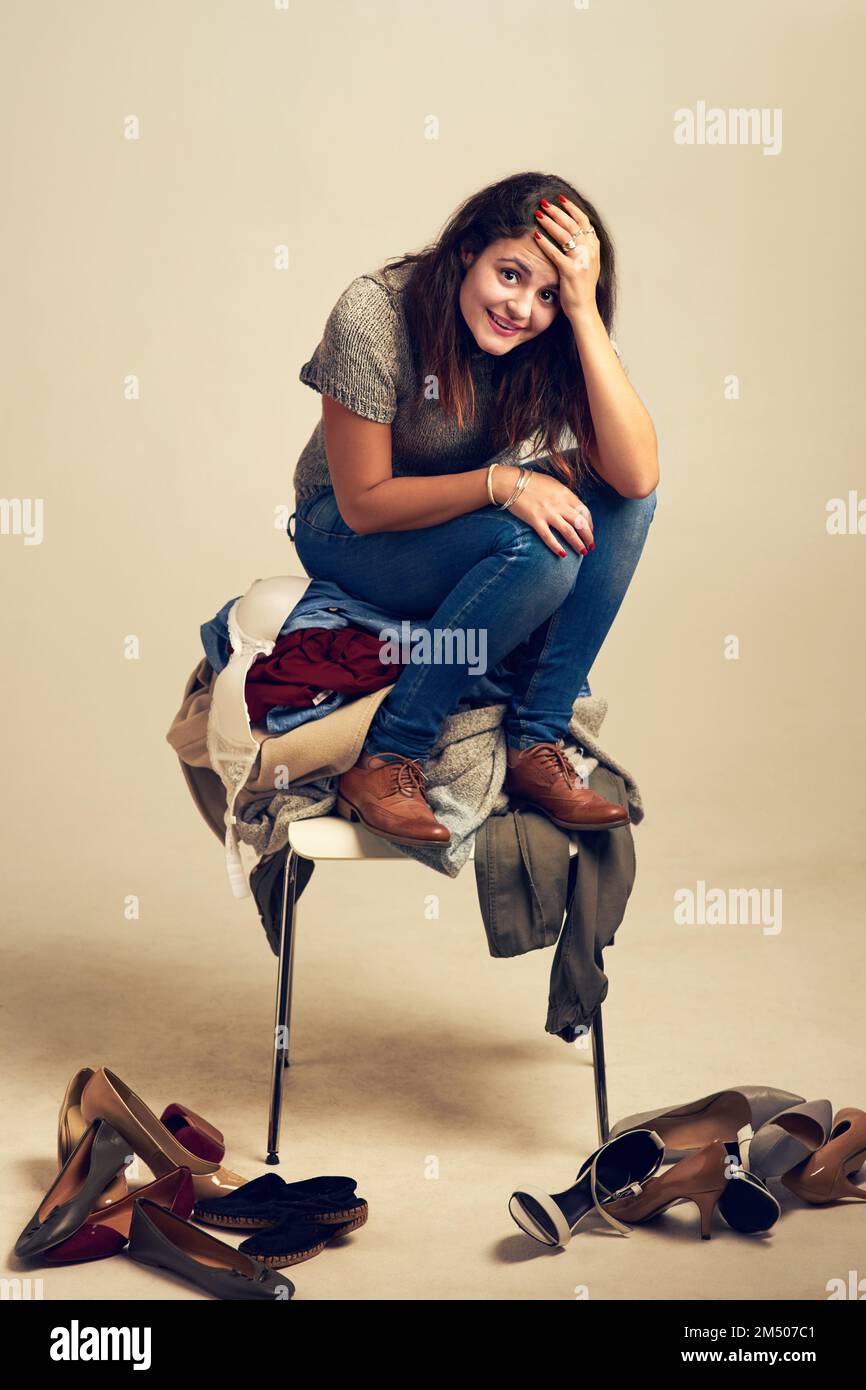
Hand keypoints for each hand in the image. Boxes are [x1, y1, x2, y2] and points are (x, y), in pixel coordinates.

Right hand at [493, 467, 593, 556]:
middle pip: (580, 523)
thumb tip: (573, 507)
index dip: (590, 524)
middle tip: (591, 546)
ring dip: (577, 543)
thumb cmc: (532, 482)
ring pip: (568, 531)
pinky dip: (557, 547)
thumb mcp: (553, 484)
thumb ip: (564, 496)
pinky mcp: (535, 520)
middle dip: (588, 536)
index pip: (584, 511)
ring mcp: (548, 513)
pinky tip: (562, 554)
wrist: (511, 482)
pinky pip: (549, 537)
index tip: (590, 531)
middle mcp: (559, 504)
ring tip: (582, 552)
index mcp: (565, 494)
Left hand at [532, 194, 600, 321]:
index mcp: (594, 247)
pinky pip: (555, 253)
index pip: (583, 221)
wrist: (584, 308)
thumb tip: (575, 232)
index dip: (571, 208)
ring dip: (549, 222)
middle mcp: (589, 251)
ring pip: (564, 235)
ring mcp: (580, 261)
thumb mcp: (588, 263)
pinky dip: (545, 243)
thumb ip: (584, 247)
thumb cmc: (582, 287)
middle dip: (557, 211)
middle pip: (572, 224)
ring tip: (538, 213)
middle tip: (544, 203)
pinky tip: (535, 235)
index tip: (561, 199)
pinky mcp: (570, 271)